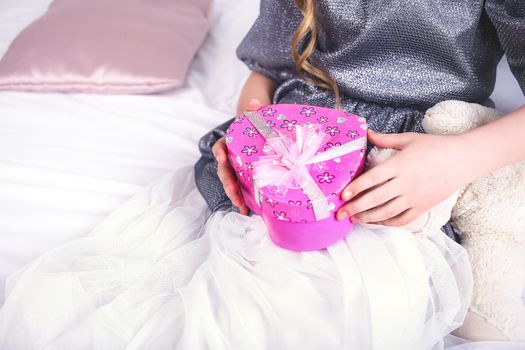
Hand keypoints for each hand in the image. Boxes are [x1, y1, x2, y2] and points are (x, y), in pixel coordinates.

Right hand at [212, 98, 263, 214]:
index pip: (219, 147)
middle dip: (227, 183)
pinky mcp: (244, 178)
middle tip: (233, 192)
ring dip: (234, 195)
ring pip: (230, 183)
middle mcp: (229, 157)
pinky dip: (243, 200)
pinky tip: (248, 211)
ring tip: (241, 207)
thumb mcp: (254, 118)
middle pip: (224, 171)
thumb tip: (254, 102)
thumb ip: (253, 111)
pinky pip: (240, 189)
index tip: (221, 158)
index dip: (219, 153)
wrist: (259, 136)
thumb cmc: (255, 127)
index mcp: (229, 143)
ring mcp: (235, 169)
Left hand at [336, 129, 468, 225]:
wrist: (464, 159)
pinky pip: (402, 219)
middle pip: (375, 199)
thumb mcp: (408, 139)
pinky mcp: (423, 206)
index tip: (342, 195)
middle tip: (339, 213)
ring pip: (386, 212)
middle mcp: (406, 183)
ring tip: (354, 219)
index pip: (372, 178)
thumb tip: (366, 133)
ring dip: (367, 217)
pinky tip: (375, 221)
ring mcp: (415, 197)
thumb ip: (385, 139)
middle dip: (355, 207)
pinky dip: (387, 222)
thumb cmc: (435, 146)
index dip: (355, 187)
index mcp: (400, 164)